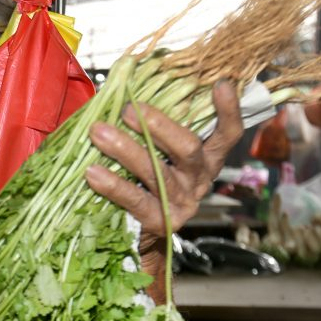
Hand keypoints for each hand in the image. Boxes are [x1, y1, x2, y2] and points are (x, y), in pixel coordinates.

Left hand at [83, 80, 243, 255]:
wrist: (143, 237)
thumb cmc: (147, 181)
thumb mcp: (159, 154)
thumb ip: (153, 127)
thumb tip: (121, 86)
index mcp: (207, 160)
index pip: (228, 134)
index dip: (229, 111)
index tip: (221, 83)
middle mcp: (200, 180)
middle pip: (188, 149)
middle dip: (158, 126)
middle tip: (126, 109)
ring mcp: (182, 203)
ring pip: (157, 172)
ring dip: (125, 149)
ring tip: (97, 132)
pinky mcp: (161, 223)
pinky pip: (134, 200)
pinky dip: (112, 185)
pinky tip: (91, 172)